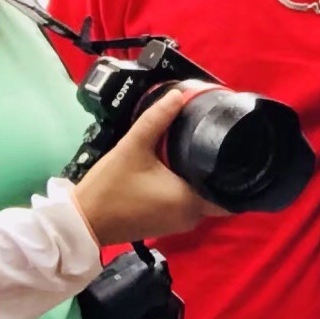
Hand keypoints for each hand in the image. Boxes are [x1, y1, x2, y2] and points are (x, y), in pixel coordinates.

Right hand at [71, 86, 224, 247]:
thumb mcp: (132, 147)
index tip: (236, 147)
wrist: (82, 221)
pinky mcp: (168, 224)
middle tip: (215, 140)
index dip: (237, 169)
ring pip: (204, 196)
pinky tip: (181, 168)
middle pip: (219, 190)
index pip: (231, 190)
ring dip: (202, 177)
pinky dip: (188, 187)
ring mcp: (180, 223)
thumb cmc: (109, 188)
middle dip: (218, 168)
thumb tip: (179, 95)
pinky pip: (189, 203)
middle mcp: (192, 217)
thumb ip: (157, 119)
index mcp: (191, 201)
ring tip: (198, 149)